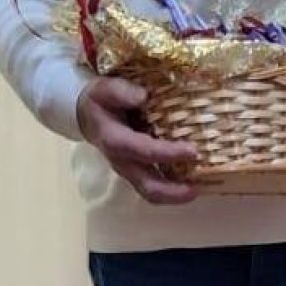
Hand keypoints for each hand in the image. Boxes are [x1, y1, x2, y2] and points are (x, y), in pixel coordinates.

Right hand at [76, 74, 199, 205]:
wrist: (87, 116)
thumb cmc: (99, 101)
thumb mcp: (105, 89)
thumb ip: (121, 92)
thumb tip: (143, 96)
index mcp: (115, 141)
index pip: (144, 151)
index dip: (168, 154)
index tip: (193, 151)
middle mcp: (123, 162)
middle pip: (148, 187)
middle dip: (174, 192)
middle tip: (197, 189)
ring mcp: (130, 171)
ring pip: (152, 193)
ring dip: (175, 195)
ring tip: (198, 189)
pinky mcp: (137, 172)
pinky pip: (155, 187)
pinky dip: (173, 189)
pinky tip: (191, 182)